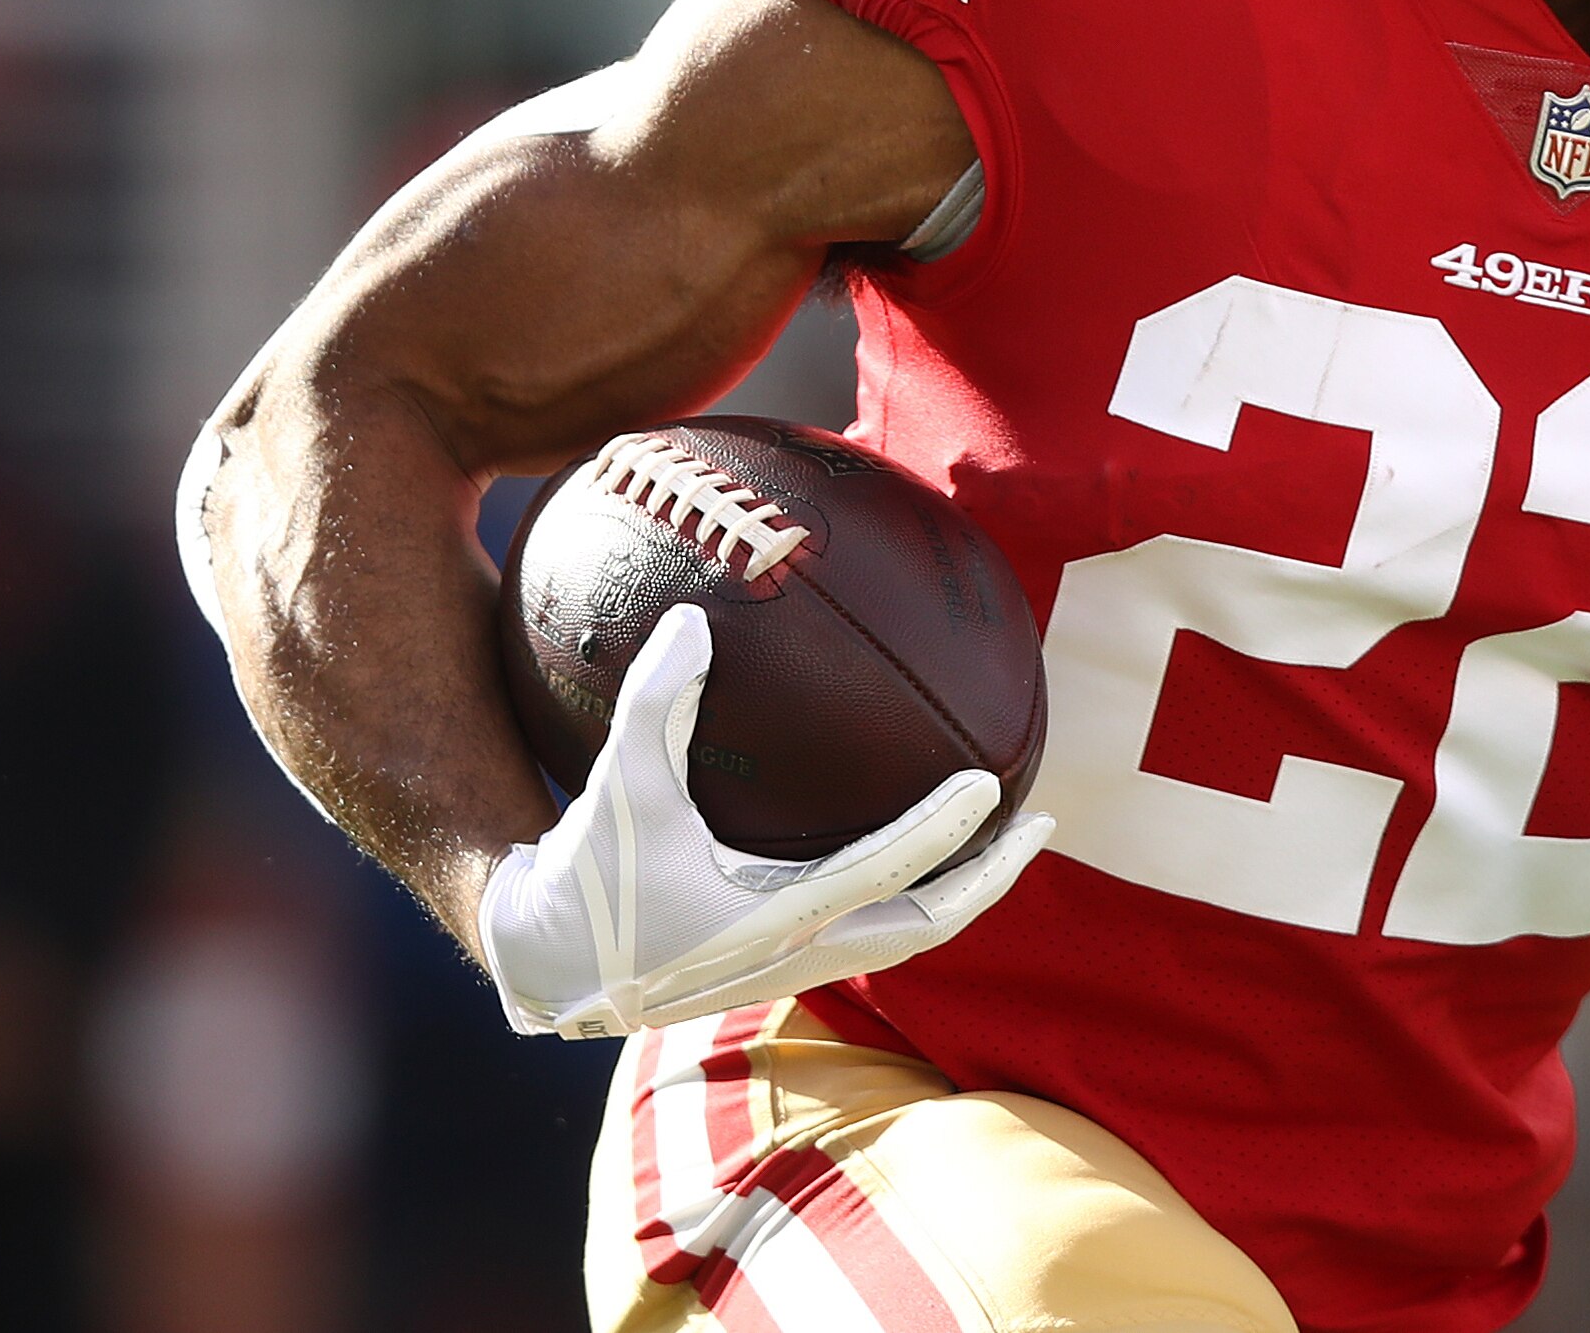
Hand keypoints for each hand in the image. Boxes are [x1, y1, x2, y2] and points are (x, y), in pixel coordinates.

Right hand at [479, 604, 1052, 1037]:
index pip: (886, 872)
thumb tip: (693, 616)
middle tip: (1042, 823)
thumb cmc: (586, 881)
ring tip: (1002, 844)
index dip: (943, 830)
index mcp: (773, 918)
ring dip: (961, 893)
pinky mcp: (778, 968)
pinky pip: (869, 932)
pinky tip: (913, 854)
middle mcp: (798, 953)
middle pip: (929, 927)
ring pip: (907, 938)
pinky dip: (908, 895)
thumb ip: (655, 702)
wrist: (547, 973)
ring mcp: (794, 968)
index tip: (990, 783)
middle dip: (991, 879)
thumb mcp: (616, 788)